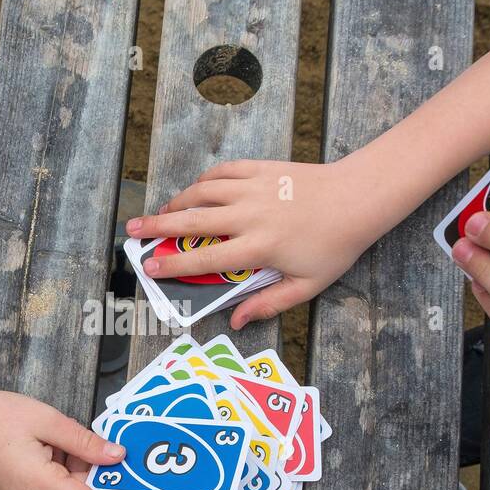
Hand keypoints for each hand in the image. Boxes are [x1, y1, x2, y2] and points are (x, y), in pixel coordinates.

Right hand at [0, 385, 131, 489]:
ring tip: (60, 436)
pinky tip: (47, 445)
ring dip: (75, 469)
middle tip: (98, 440)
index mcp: (38, 486)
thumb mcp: (46, 420)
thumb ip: (86, 442)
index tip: (136, 479)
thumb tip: (118, 456)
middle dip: (95, 472)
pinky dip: (58, 471)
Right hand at [125, 158, 374, 326]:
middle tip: (132, 231)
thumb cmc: (335, 246)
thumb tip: (234, 321)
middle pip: (192, 221)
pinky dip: (204, 180)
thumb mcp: (307, 286)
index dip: (173, 266)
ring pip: (202, 192)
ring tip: (159, 213)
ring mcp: (254, 187)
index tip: (150, 269)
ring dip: (176, 202)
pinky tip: (195, 190)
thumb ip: (268, 303)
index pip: (204, 259)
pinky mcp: (261, 168)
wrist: (358, 198)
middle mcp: (249, 215)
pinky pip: (223, 172)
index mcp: (258, 248)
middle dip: (157, 228)